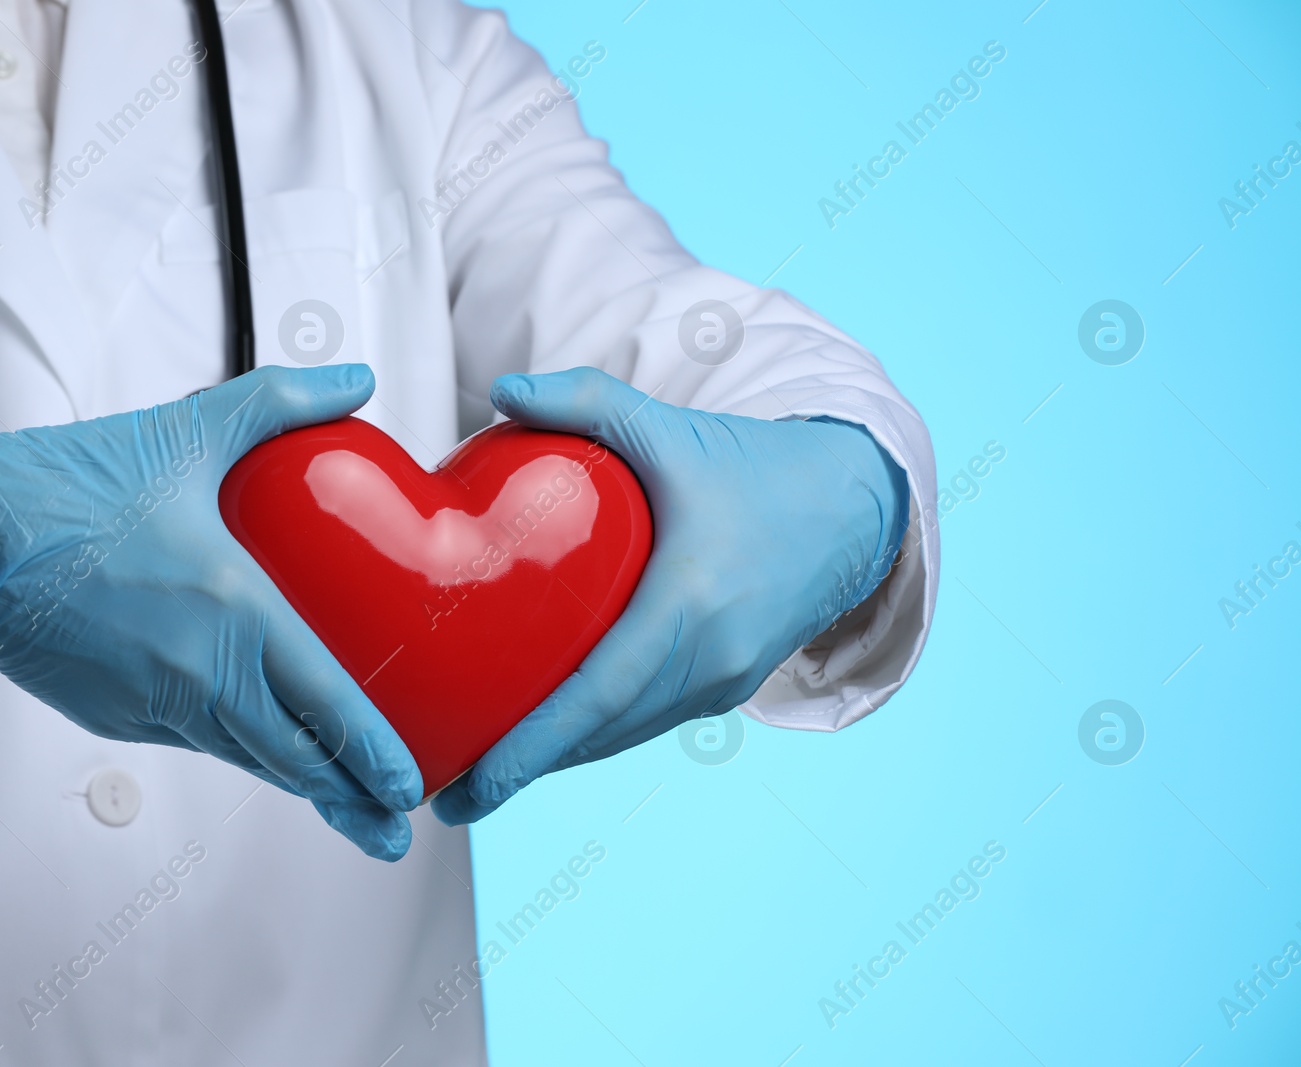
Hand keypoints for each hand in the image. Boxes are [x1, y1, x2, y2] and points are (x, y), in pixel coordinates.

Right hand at [0, 365, 423, 859]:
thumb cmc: (69, 485)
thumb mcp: (189, 430)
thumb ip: (281, 402)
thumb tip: (353, 380)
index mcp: (230, 608)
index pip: (322, 701)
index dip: (369, 752)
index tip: (405, 784)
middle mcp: (197, 670)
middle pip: (290, 757)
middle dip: (348, 798)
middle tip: (391, 826)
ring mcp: (152, 702)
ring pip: (243, 755)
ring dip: (295, 779)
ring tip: (343, 800)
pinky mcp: (115, 714)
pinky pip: (192, 739)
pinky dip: (233, 744)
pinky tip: (260, 742)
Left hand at [431, 367, 908, 823]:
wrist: (853, 506)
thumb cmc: (755, 466)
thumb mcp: (670, 426)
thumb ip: (585, 399)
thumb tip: (503, 392)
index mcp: (693, 603)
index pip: (600, 695)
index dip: (532, 747)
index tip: (473, 785)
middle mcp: (714, 658)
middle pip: (602, 733)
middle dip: (524, 769)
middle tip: (447, 792)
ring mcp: (727, 681)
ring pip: (625, 735)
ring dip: (558, 760)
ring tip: (481, 775)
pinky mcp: (731, 687)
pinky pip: (650, 721)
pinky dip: (598, 734)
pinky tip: (548, 737)